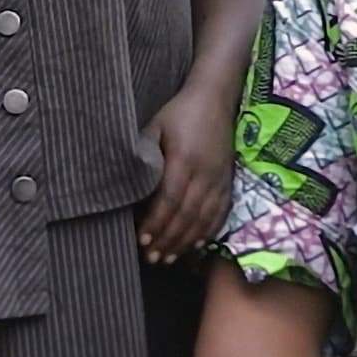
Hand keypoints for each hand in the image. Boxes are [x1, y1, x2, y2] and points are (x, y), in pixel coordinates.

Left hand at [139, 83, 235, 263]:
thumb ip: (144, 153)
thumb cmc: (179, 113)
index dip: (155, 223)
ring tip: (168, 258)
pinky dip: (207, 232)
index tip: (141, 240)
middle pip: (185, 215)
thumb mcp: (155, 126)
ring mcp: (219, 178)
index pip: (169, 199)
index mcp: (184, 159)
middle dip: (167, 240)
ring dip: (185, 242)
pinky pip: (220, 212)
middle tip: (151, 258)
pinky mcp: (228, 181)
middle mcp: (204, 173)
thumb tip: (129, 182)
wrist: (215, 98)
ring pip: (203, 218)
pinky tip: (196, 245)